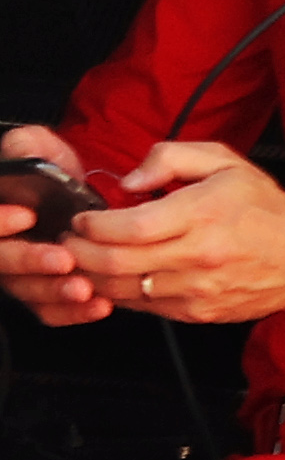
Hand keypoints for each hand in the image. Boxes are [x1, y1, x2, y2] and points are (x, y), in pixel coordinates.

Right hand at [0, 127, 105, 328]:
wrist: (74, 194)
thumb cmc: (48, 169)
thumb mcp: (34, 147)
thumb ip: (25, 147)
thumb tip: (24, 154)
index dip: (0, 221)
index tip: (27, 215)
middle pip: (1, 262)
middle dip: (29, 261)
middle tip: (64, 259)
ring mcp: (16, 273)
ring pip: (25, 290)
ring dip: (55, 291)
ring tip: (85, 288)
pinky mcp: (42, 294)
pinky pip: (49, 311)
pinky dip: (73, 312)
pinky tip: (100, 305)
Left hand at [65, 139, 284, 326]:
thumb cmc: (267, 208)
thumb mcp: (224, 162)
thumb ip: (169, 158)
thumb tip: (129, 182)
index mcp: (200, 214)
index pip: (127, 227)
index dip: (92, 225)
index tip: (83, 219)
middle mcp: (198, 256)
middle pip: (115, 263)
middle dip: (79, 253)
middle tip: (69, 242)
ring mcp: (199, 290)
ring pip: (124, 291)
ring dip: (93, 278)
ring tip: (85, 262)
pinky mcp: (202, 312)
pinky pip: (147, 308)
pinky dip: (122, 296)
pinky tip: (118, 281)